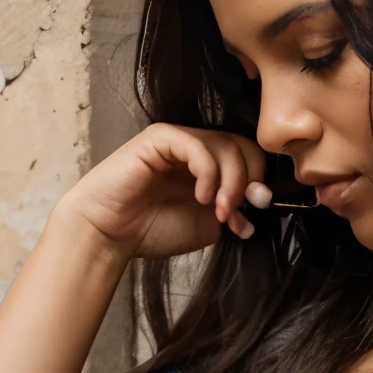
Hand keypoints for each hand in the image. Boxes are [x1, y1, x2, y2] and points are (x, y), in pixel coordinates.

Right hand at [53, 123, 271, 259]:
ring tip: (217, 210)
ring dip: (231, 182)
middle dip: (248, 181)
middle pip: (243, 147)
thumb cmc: (152, 229)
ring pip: (225, 145)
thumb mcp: (208, 225)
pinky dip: (208, 172)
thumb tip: (261, 201)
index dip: (258, 181)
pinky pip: (197, 145)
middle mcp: (196, 149)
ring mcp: (178, 141)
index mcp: (209, 167)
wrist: (112, 234)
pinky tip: (201, 196)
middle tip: (234, 211)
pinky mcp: (159, 138)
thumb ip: (235, 211)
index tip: (255, 210)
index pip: (250, 157)